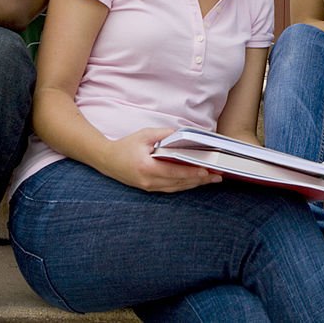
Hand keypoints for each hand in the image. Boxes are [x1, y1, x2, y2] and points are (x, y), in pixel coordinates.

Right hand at [98, 128, 222, 192]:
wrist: (107, 160)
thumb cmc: (126, 145)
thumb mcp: (145, 135)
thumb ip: (165, 135)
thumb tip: (184, 134)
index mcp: (146, 167)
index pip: (174, 172)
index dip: (192, 173)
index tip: (206, 171)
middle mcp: (148, 181)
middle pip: (178, 183)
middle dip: (199, 180)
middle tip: (217, 177)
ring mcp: (148, 188)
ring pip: (176, 188)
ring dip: (194, 184)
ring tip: (212, 180)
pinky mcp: (149, 189)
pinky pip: (170, 188)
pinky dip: (184, 185)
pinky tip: (196, 181)